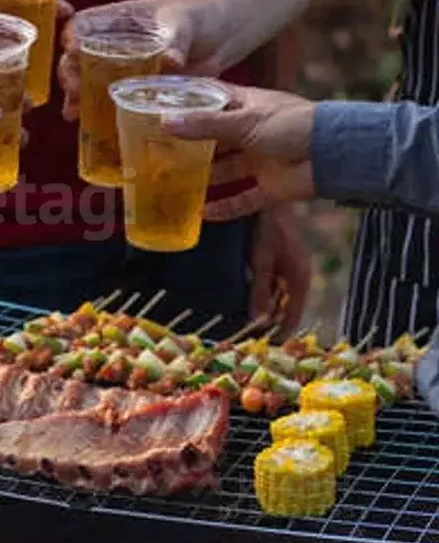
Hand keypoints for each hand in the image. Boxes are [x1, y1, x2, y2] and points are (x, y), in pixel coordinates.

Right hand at [58, 0, 226, 120]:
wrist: (219, 40)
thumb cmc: (200, 19)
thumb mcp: (187, 21)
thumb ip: (177, 37)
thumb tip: (171, 59)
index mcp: (119, 20)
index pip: (85, 23)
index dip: (73, 34)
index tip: (71, 48)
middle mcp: (111, 45)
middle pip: (76, 56)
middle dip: (69, 72)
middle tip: (74, 89)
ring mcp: (118, 70)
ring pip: (85, 82)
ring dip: (75, 97)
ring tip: (73, 112)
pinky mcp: (129, 91)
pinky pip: (105, 102)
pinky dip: (92, 113)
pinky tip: (81, 123)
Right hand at [163, 84, 315, 218]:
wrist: (334, 154)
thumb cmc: (292, 124)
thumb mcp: (245, 120)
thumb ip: (206, 125)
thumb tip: (166, 123)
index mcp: (246, 106)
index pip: (211, 98)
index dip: (187, 100)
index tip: (158, 105)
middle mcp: (249, 132)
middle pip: (214, 138)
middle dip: (190, 146)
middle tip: (158, 152)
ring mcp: (259, 160)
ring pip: (226, 171)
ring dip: (205, 179)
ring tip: (174, 184)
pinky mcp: (269, 187)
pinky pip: (243, 199)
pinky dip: (226, 208)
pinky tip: (204, 214)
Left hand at [249, 204, 310, 338]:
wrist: (269, 194)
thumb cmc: (266, 224)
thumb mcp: (260, 259)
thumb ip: (260, 290)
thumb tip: (258, 322)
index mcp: (300, 278)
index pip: (293, 317)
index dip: (279, 335)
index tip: (263, 348)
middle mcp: (297, 275)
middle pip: (285, 309)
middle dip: (269, 324)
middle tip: (247, 338)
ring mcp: (289, 266)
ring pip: (277, 297)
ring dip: (263, 309)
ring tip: (242, 322)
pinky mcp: (279, 257)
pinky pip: (272, 284)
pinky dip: (260, 293)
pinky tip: (243, 296)